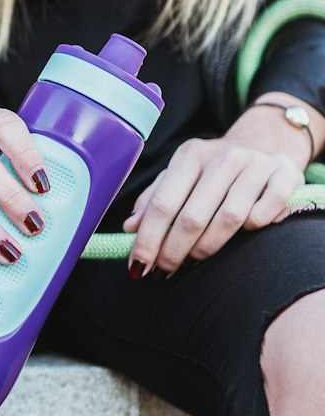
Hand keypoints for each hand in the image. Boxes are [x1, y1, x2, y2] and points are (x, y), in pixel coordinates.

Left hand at [124, 100, 314, 275]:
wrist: (265, 143)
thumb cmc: (211, 169)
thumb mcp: (179, 175)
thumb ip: (153, 199)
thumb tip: (130, 227)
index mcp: (190, 155)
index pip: (162, 203)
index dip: (148, 238)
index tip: (138, 266)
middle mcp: (223, 156)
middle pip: (193, 216)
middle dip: (173, 252)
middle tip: (163, 272)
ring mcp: (256, 164)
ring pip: (229, 219)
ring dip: (207, 248)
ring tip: (192, 261)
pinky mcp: (286, 176)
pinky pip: (266, 213)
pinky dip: (253, 229)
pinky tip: (241, 235)